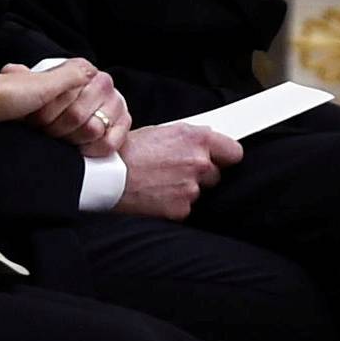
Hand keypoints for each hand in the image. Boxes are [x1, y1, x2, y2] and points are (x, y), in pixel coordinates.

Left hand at [28, 60, 131, 156]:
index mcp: (81, 69)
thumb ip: (22, 75)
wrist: (49, 119)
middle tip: (47, 132)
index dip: (44, 114)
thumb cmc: (41, 106)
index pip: (64, 95)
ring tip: (62, 139)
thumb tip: (15, 70)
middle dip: (56, 129)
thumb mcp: (27, 86)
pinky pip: (109, 143)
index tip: (34, 121)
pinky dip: (91, 149)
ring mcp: (116, 103)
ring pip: (92, 129)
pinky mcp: (124, 124)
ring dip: (72, 140)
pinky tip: (80, 148)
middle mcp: (103, 83)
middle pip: (76, 115)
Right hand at [112, 125, 243, 219]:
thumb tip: (206, 144)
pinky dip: (173, 203)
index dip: (225, 156)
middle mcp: (199, 163)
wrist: (105, 175)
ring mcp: (191, 188)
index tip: (220, 159)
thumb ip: (190, 138)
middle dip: (200, 174)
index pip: (234, 152)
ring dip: (186, 188)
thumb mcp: (162, 131)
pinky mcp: (181, 208)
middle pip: (216, 174)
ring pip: (199, 191)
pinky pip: (185, 207)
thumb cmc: (128, 151)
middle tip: (175, 170)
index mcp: (197, 139)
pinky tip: (156, 194)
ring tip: (160, 181)